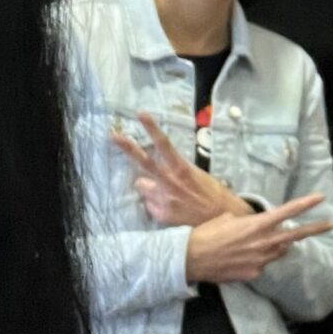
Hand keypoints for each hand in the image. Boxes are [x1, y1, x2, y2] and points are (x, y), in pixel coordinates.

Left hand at [112, 113, 246, 227]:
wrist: (219, 220)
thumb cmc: (213, 194)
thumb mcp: (198, 175)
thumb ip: (177, 170)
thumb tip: (163, 167)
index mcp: (180, 168)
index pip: (163, 144)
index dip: (151, 128)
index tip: (140, 114)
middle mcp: (168, 182)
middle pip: (142, 161)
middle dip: (127, 147)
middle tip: (113, 136)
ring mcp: (162, 199)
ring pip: (142, 186)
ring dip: (148, 186)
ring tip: (162, 192)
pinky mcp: (160, 214)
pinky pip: (149, 204)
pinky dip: (156, 204)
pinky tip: (170, 208)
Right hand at [184, 195, 332, 285]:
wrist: (191, 259)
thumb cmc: (207, 233)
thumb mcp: (228, 219)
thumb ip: (248, 222)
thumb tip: (254, 225)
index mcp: (257, 225)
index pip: (287, 213)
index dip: (305, 205)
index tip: (320, 199)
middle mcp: (263, 242)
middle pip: (295, 235)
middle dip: (314, 229)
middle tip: (330, 224)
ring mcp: (261, 260)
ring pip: (278, 251)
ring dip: (276, 246)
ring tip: (255, 244)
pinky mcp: (254, 273)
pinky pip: (263, 264)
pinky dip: (257, 260)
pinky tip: (240, 258)